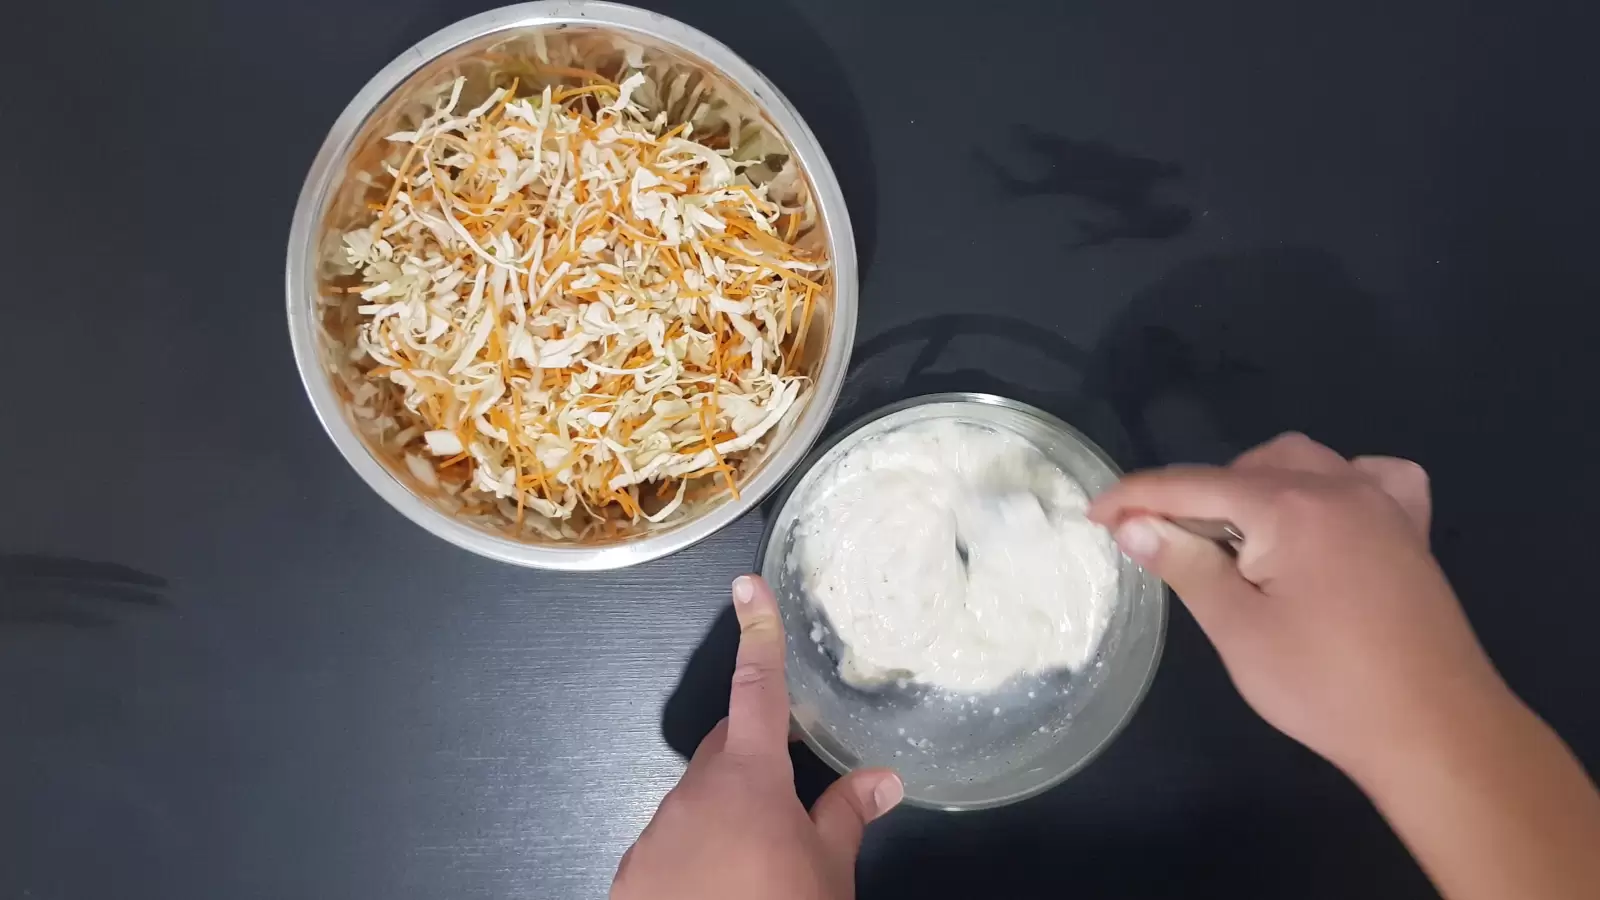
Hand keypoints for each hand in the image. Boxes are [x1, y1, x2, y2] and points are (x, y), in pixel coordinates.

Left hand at [612, 575, 902, 899]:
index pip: (757, 690)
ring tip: (762, 865)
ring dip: (728, 815)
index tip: (748, 587)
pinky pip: (670, 845)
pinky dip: (697, 853)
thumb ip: (847, 817)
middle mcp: (691, 794)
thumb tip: (884, 779)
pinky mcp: (632, 877)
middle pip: (724, 749)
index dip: (758, 635)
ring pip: (696, 802)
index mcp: (747, 779)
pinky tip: (722, 889)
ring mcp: (654, 835)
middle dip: (754, 752)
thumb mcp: (827, 873)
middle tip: (790, 781)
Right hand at [1087, 433, 1503, 775]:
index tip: (1094, 515)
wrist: (1434, 729)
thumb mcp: (1237, 630)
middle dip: (1197, 495)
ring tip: (1234, 538)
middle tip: (1169, 548)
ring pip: (1301, 463)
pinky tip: (1321, 517)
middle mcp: (1337, 486)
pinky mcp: (1409, 531)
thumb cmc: (1325, 686)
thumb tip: (1133, 524)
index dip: (1136, 497)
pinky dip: (1332, 484)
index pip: (1191, 484)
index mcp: (1289, 506)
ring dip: (1256, 485)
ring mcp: (1381, 503)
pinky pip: (1367, 478)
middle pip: (1245, 467)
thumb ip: (1185, 565)